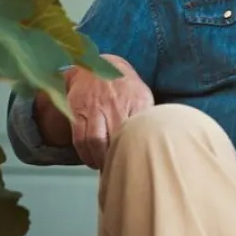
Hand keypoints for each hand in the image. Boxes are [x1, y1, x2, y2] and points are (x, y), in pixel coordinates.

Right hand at [32, 56, 152, 167]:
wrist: (97, 64)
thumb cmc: (125, 87)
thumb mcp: (143, 96)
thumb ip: (149, 115)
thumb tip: (156, 138)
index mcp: (137, 102)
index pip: (140, 131)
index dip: (137, 151)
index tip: (137, 164)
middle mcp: (116, 105)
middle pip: (117, 139)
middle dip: (117, 159)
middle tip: (119, 171)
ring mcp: (95, 107)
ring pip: (96, 141)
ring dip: (99, 159)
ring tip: (103, 167)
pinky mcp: (78, 110)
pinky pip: (79, 138)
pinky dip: (85, 154)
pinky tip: (91, 160)